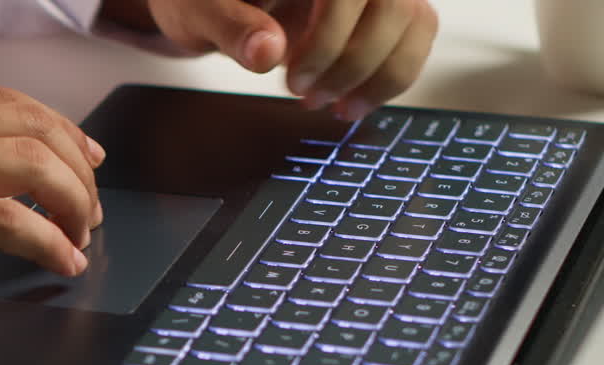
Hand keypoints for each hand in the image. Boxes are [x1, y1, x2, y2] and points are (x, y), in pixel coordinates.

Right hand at [0, 87, 103, 340]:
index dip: (55, 129)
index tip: (81, 157)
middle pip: (29, 125)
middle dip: (77, 166)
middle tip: (90, 206)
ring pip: (30, 163)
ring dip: (73, 202)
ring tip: (81, 235)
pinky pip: (5, 220)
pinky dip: (48, 240)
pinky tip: (61, 261)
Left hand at [101, 0, 438, 120]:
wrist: (207, 4)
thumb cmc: (198, 0)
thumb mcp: (196, 12)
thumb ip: (229, 27)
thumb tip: (266, 51)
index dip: (329, 38)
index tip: (294, 80)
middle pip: (392, 5)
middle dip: (352, 61)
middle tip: (305, 97)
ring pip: (414, 20)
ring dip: (379, 74)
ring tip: (333, 107)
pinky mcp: (382, 5)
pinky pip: (416, 34)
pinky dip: (391, 75)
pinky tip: (352, 102)